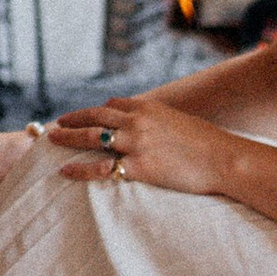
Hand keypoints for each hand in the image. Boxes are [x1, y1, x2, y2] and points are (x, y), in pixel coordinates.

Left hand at [45, 92, 227, 196]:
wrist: (225, 158)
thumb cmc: (209, 144)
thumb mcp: (180, 122)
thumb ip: (160, 123)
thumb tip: (154, 129)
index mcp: (149, 108)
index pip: (113, 104)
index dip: (96, 111)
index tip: (85, 117)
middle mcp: (137, 121)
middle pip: (95, 116)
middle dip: (73, 120)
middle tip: (56, 125)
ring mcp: (136, 143)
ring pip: (92, 137)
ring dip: (68, 138)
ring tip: (52, 141)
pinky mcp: (139, 167)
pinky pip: (101, 167)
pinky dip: (79, 169)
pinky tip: (64, 171)